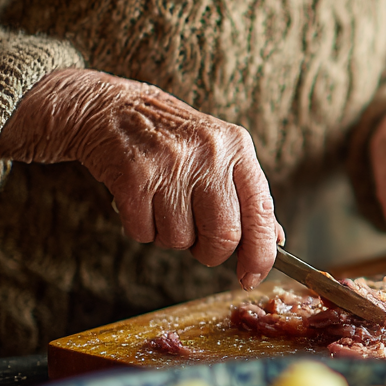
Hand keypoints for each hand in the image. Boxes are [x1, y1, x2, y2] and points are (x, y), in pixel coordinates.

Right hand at [0, 68, 281, 288]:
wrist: (110, 109)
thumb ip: (247, 197)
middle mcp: (209, 153)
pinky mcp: (134, 176)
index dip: (259, 254)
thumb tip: (275, 241)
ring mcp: (171, 164)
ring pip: (180, 240)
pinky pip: (144, 233)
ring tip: (162, 205)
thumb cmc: (173, 140)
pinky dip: (141, 229)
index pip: (261, 213)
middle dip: (209, 252)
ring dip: (169, 236)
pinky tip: (139, 202)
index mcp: (237, 148)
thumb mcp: (219, 155)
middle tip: (196, 239)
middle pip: (223, 236)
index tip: (250, 276)